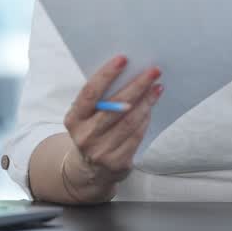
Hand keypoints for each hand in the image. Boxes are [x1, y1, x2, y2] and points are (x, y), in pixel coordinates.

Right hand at [61, 55, 163, 196]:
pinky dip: (145, 119)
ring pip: (130, 121)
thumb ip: (99, 99)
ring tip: (157, 86)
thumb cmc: (91, 132)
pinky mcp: (118, 162)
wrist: (89, 170)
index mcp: (74, 119)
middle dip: (137, 86)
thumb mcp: (85, 117)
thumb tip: (127, 71)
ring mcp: (101, 151)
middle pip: (115, 107)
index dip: (106, 75)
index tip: (123, 59)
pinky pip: (136, 136)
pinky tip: (151, 107)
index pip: (90, 93)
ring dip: (147, 101)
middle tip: (153, 71)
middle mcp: (85, 136)